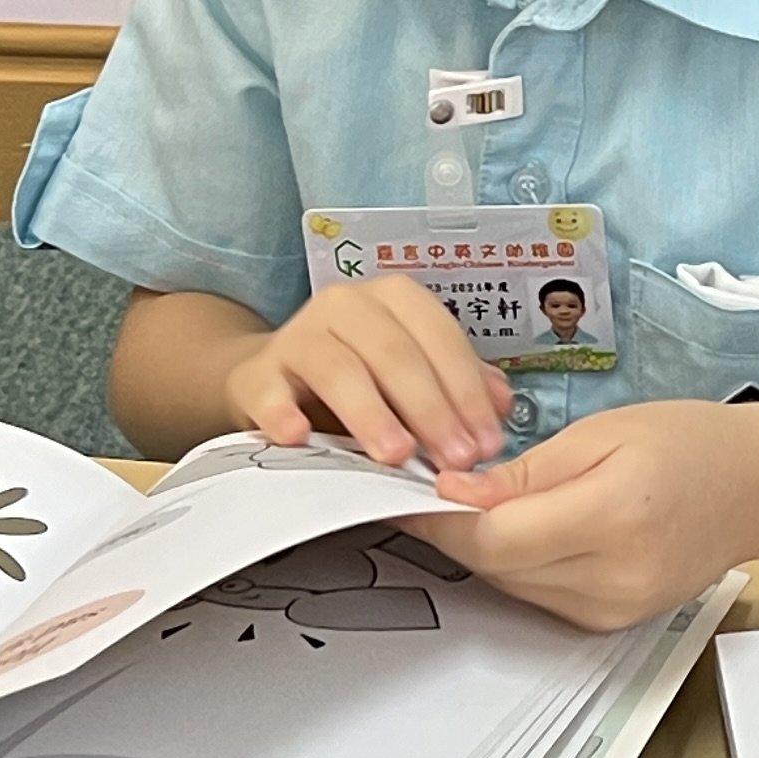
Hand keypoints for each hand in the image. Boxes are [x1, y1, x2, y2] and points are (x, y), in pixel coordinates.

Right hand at [225, 277, 513, 471]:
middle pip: (395, 354)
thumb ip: (457, 383)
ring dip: (371, 414)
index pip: (439, 338)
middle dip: (431, 410)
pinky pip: (270, 392)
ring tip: (397, 455)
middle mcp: (347, 305)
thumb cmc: (359, 377)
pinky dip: (284, 413)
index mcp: (395, 299)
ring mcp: (297, 336)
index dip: (466, 391)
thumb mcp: (412, 374)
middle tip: (453, 458)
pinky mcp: (257, 374)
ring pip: (339, 369)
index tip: (486, 442)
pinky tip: (299, 436)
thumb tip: (502, 404)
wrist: (275, 379)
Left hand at [409, 401, 758, 630]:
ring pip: (510, 586)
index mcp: (613, 517)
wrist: (755, 488)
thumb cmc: (691, 446)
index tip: (415, 492)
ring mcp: (614, 608)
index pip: (495, 538)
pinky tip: (535, 531)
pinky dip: (522, 565)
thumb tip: (456, 493)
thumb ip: (525, 471)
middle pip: (496, 567)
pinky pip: (538, 598)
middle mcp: (614, 576)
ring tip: (497, 504)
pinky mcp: (611, 622)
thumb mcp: (603, 431)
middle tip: (446, 487)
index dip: (444, 518)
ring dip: (489, 548)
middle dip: (461, 529)